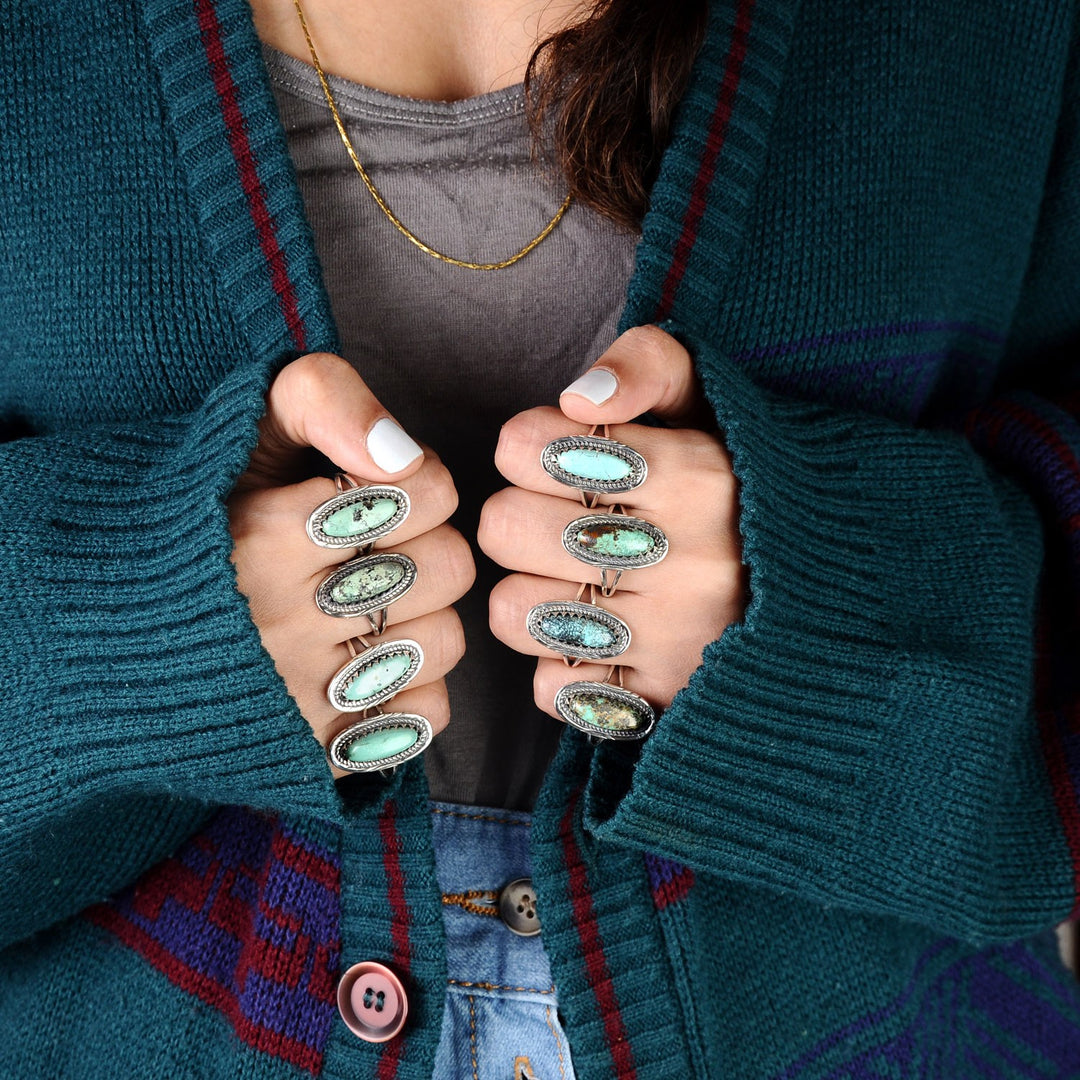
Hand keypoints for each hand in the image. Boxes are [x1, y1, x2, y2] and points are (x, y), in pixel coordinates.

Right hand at [229, 353, 473, 774]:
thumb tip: (401, 453)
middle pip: (449, 567)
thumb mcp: (240, 434)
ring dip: (421, 617)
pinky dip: (412, 688)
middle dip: (425, 545)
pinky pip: (427, 716)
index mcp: (263, 535)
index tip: (377, 492)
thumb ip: (322, 398)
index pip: (429, 491)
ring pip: (445, 642)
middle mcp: (282, 622)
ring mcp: (298, 697)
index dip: (417, 481)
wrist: (98, 638)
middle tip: (376, 551)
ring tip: (367, 606)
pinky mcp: (312, 753)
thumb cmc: (190, 522)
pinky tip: (365, 663)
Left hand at [478, 325, 743, 719]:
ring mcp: (675, 639)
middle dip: (516, 515)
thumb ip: (647, 365)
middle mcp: (685, 562)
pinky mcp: (664, 700)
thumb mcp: (714, 400)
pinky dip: (562, 664)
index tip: (557, 455)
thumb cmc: (748, 484)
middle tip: (557, 518)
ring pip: (514, 612)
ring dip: (530, 592)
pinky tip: (600, 637)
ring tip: (575, 580)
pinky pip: (551, 688)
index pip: (531, 447)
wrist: (841, 587)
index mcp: (695, 477)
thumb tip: (580, 399)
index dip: (527, 445)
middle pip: (506, 528)